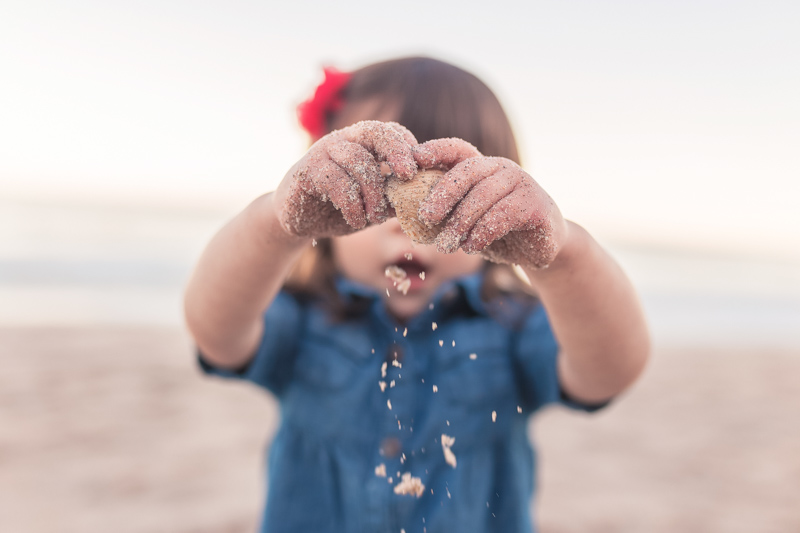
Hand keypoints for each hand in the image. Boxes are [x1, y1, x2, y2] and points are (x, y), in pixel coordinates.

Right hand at [275, 121, 417, 236]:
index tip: (420, 169)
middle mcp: (344, 140)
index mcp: (362, 143)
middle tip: (408, 174)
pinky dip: (352, 205)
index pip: (390, 131)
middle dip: (396, 151)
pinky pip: (337, 182)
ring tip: (375, 218)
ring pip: (357, 160)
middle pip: (374, 131)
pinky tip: (356, 221)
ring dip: (373, 192)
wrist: (299, 222)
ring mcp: (324, 152)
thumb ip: (395, 197)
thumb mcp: (373, 204)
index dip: (407, 146)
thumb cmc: (340, 208)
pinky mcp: (307, 170)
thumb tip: (425, 198)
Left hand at [414, 138, 565, 268]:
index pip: (457, 150)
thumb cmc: (499, 232)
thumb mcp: (471, 220)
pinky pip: (502, 215)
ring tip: (446, 245)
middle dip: (443, 194)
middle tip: (426, 217)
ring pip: (483, 197)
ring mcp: (521, 183)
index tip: (414, 158)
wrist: (542, 249)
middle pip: (467, 172)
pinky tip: (472, 246)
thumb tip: (412, 214)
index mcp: (483, 167)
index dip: (436, 149)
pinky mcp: (535, 204)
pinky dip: (483, 232)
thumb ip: (449, 212)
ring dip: (460, 223)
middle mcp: (502, 168)